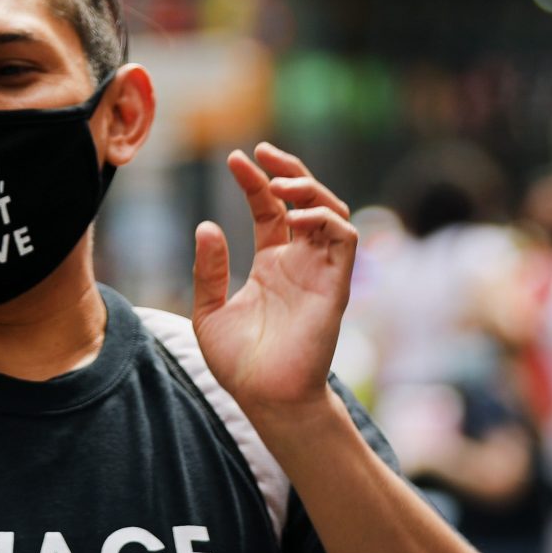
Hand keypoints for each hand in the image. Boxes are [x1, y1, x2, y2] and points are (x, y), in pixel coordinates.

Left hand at [193, 143, 357, 422]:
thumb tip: (206, 225)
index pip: (270, 209)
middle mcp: (299, 262)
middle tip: (263, 153)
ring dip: (310, 188)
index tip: (235, 159)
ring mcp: (319, 271)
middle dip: (289, 170)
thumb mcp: (210, 310)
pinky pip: (344, 239)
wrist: (266, 399)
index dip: (256, 182)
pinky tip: (296, 217)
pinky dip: (326, 218)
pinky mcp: (335, 285)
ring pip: (332, 211)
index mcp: (272, 264)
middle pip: (306, 200)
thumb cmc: (240, 363)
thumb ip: (209, 269)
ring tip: (279, 183)